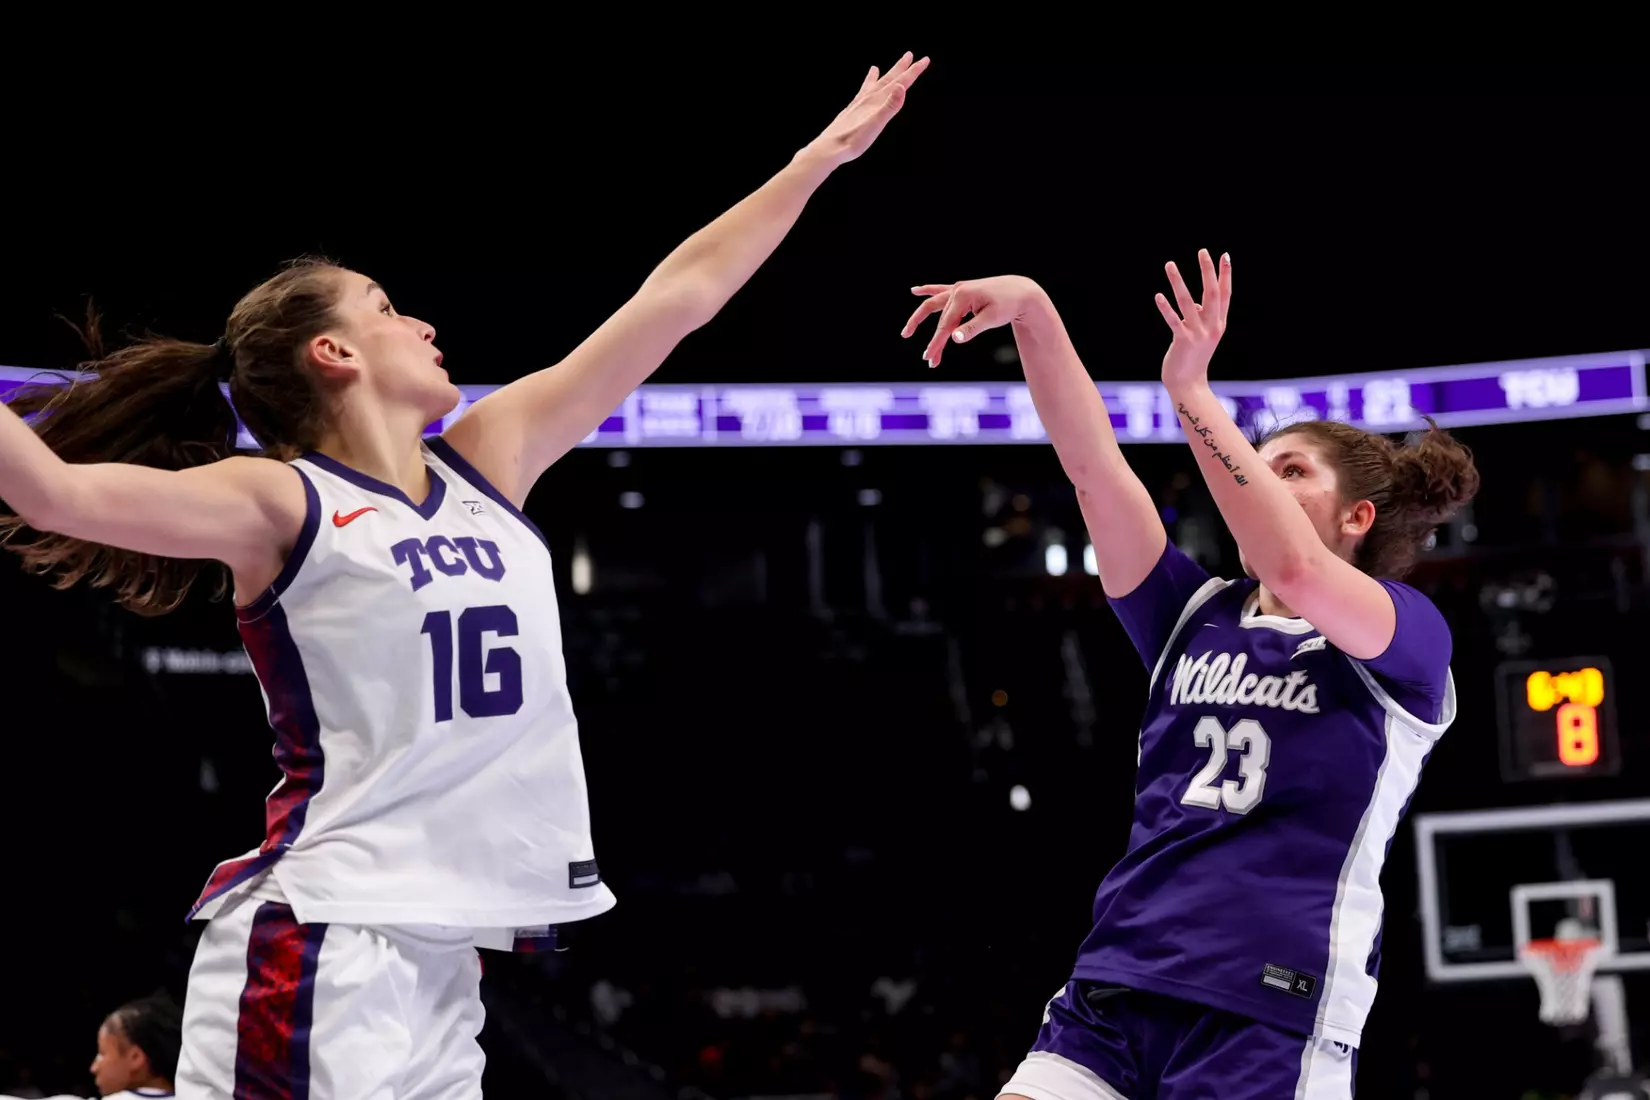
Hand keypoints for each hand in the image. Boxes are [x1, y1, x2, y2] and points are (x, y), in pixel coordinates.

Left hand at [801, 52, 929, 168]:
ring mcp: (859, 104)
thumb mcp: (876, 124)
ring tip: (880, 66)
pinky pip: (862, 93)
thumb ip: (890, 106)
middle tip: (911, 55)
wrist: (829, 148)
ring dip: (883, 75)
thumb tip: (901, 87)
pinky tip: (865, 85)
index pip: (900, 83)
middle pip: (888, 79)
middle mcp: (868, 99)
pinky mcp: (852, 111)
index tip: (925, 60)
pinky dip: (866, 85)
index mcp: (876, 101)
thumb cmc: (852, 140)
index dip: (913, 71)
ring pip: (875, 84)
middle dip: (901, 68)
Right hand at [900, 275, 1045, 367]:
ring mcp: (958, 288)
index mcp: (962, 296)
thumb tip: (954, 339)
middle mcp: (957, 290)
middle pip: (939, 320)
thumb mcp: (991, 319)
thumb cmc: (1008, 304)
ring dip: (920, 319)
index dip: (936, 343)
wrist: (1021, 291)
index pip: (945, 325)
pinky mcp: (962, 289)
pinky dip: (927, 291)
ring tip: (906, 332)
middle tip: (929, 359)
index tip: (929, 358)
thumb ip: (971, 329)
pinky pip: (940, 290)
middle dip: (934, 342)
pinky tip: (915, 290)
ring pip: (934, 306)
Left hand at [1155, 249, 1231, 385]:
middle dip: (1208, 271)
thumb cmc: (1193, 358)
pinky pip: (1173, 321)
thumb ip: (1201, 317)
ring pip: (1188, 303)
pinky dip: (1166, 308)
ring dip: (1179, 282)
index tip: (1225, 255)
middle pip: (1212, 293)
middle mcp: (1212, 327)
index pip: (1225, 294)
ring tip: (1169, 264)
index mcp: (1219, 323)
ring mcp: (1198, 334)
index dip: (1225, 275)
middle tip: (1203, 251)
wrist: (1189, 385)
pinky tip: (1158, 295)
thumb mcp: (1202, 335)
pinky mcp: (1183, 342)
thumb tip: (1195, 303)